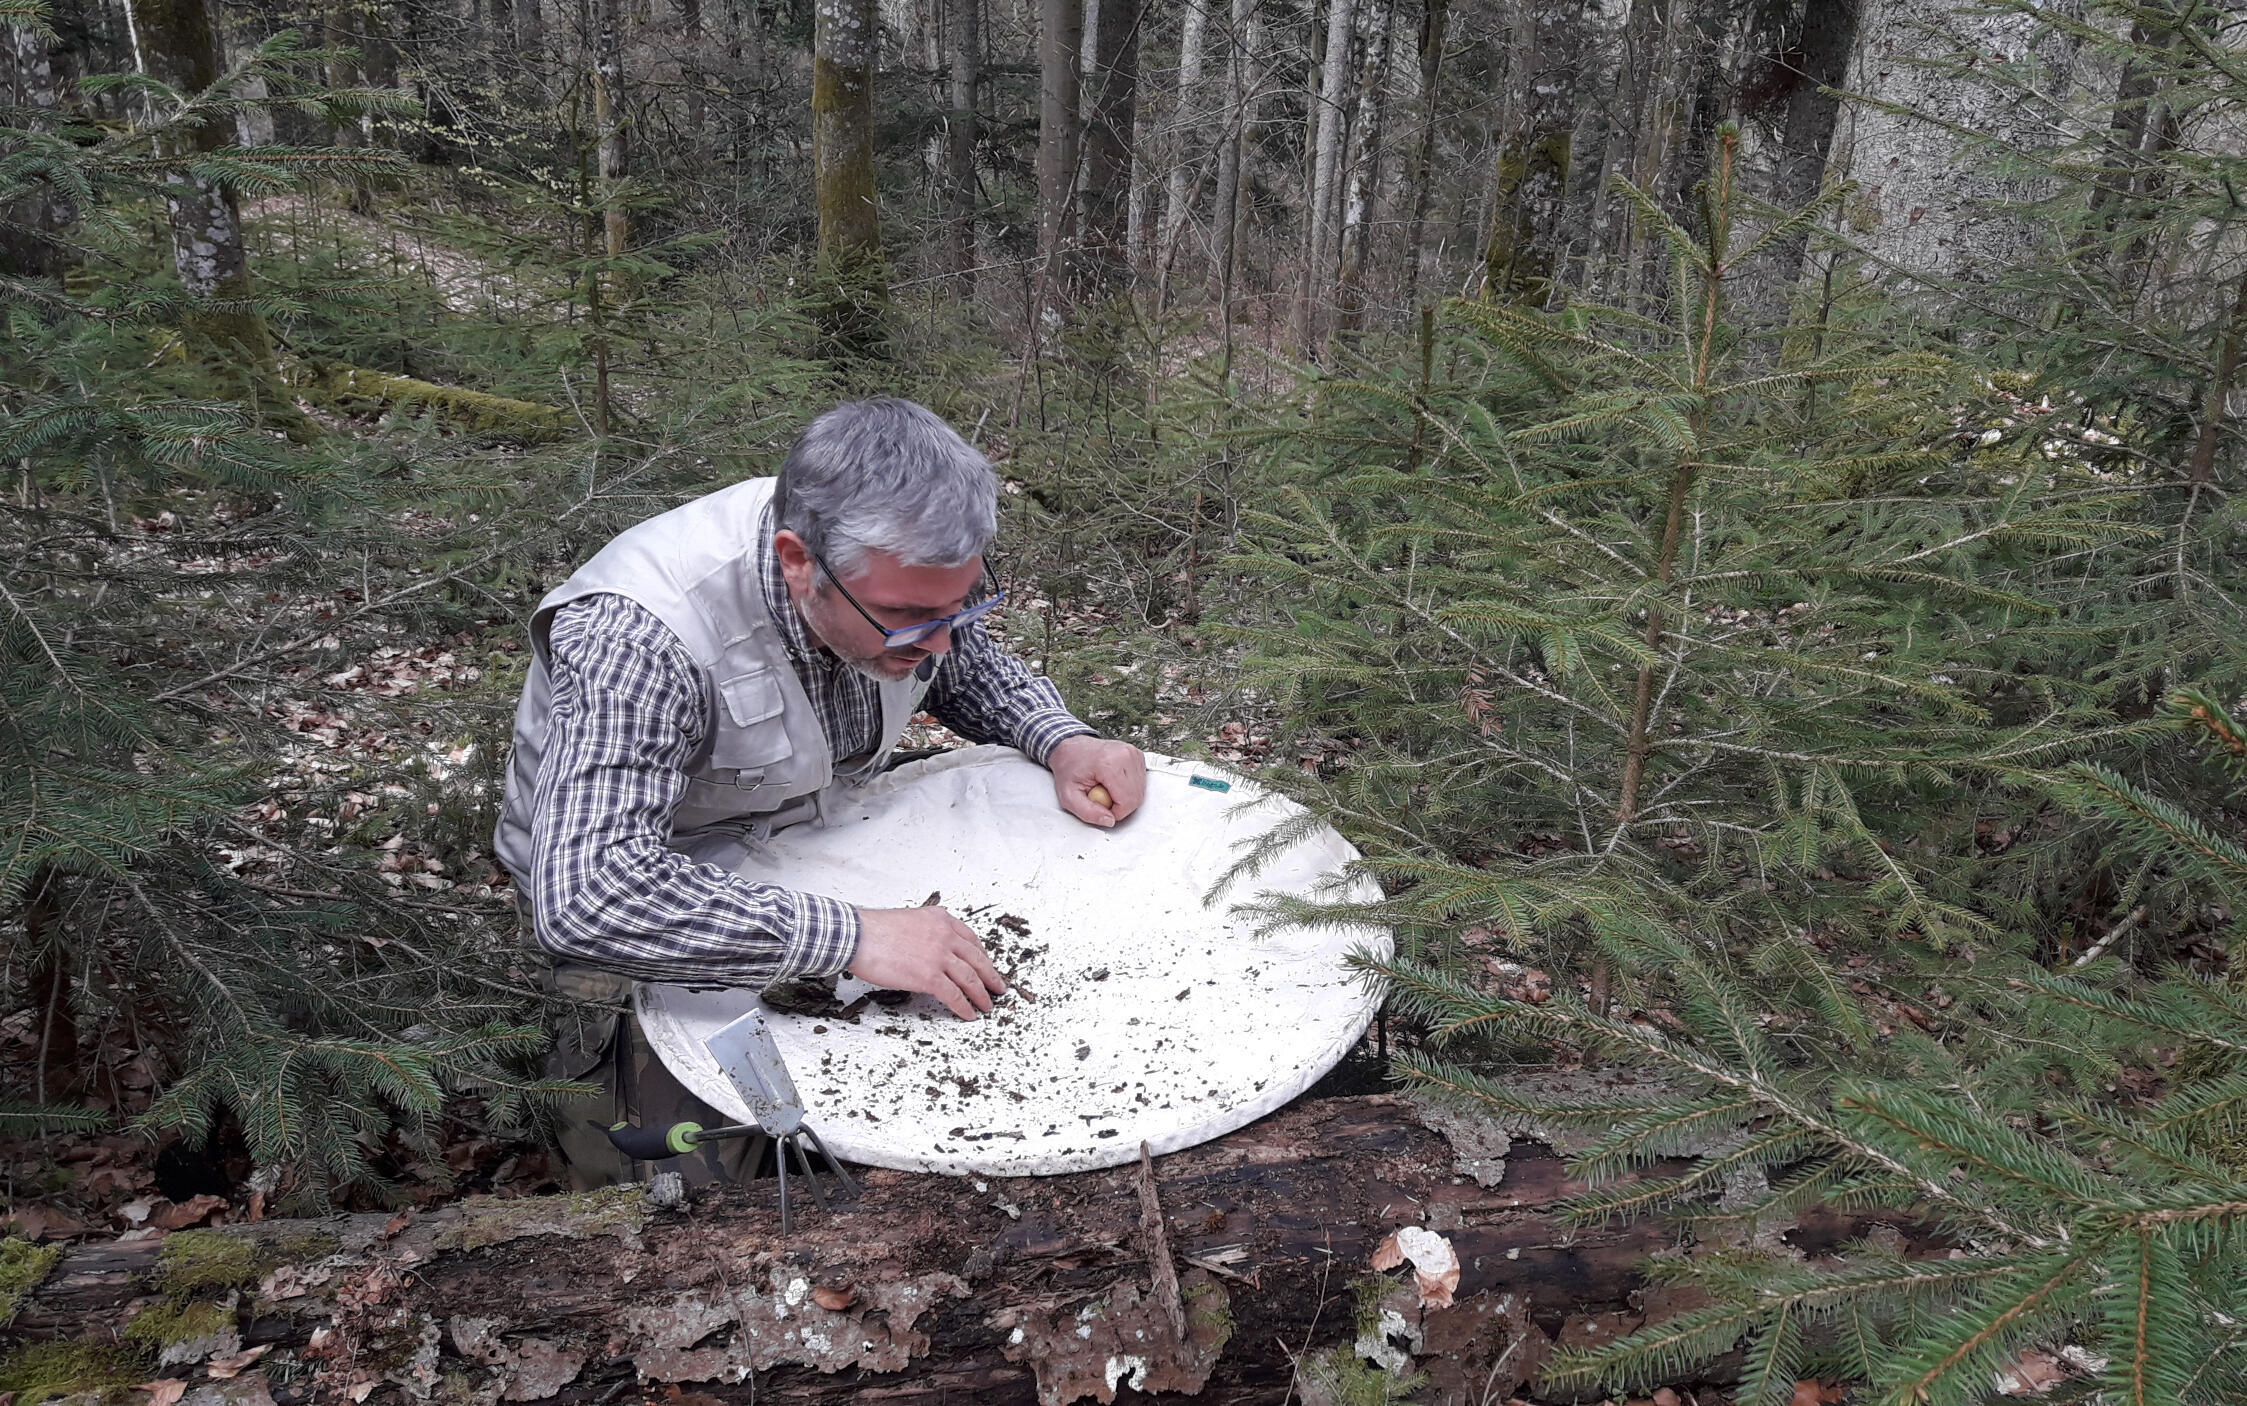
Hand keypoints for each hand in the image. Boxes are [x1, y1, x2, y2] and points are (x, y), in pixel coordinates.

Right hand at [848, 905, 1006, 1019]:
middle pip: (978, 959)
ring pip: (971, 978)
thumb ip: (927, 931)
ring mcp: (939, 956)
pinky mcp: (930, 976)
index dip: (983, 956)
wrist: (857, 936)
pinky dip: (964, 1006)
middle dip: (991, 976)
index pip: (971, 939)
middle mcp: (945, 935)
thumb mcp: (910, 919)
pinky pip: (954, 995)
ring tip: (987, 1005)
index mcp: (941, 919)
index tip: (987, 965)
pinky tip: (968, 1013)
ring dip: (982, 995)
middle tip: (998, 987)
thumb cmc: (874, 930)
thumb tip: (932, 948)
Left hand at [1049, 735, 1145, 828]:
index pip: (1127, 801)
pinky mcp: (1137, 756)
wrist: (1071, 748)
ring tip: (1106, 787)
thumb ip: (1087, 812)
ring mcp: (1133, 754)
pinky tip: (1113, 781)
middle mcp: (1125, 755)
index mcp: (1109, 763)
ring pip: (1140, 791)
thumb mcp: (1068, 796)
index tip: (1101, 806)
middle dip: (1119, 805)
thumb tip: (1109, 820)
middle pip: (1136, 797)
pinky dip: (1127, 787)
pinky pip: (1140, 783)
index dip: (1115, 812)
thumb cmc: (1069, 767)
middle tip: (1101, 796)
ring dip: (1123, 796)